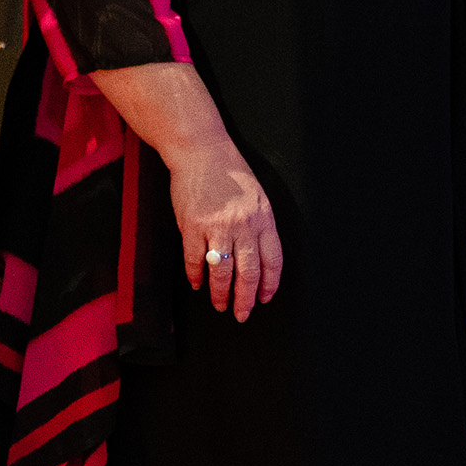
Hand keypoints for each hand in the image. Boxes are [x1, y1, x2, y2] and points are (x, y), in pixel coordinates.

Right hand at [168, 137, 282, 318]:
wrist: (202, 151)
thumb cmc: (229, 173)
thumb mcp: (256, 197)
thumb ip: (259, 225)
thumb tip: (259, 256)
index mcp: (263, 218)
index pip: (272, 260)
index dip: (269, 283)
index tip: (265, 298)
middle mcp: (243, 225)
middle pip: (248, 272)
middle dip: (245, 299)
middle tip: (242, 314)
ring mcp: (217, 226)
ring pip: (222, 271)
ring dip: (221, 293)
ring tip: (220, 304)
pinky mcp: (193, 226)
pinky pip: (195, 259)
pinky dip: (196, 275)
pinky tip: (197, 283)